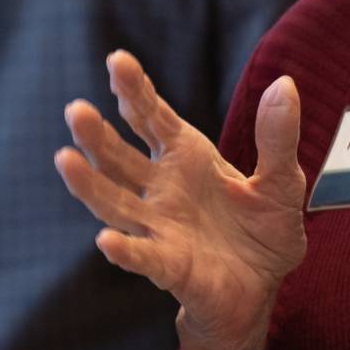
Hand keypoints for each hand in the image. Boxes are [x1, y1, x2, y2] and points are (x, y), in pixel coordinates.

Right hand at [57, 52, 307, 349]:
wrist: (264, 288)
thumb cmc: (264, 231)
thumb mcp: (281, 181)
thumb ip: (278, 136)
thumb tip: (284, 84)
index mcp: (186, 157)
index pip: (152, 118)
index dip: (134, 90)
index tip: (117, 61)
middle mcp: (162, 188)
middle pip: (120, 156)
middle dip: (97, 135)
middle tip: (76, 110)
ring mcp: (159, 226)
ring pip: (115, 202)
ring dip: (89, 183)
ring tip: (65, 159)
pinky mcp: (168, 265)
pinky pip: (142, 255)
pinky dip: (125, 250)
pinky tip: (107, 241)